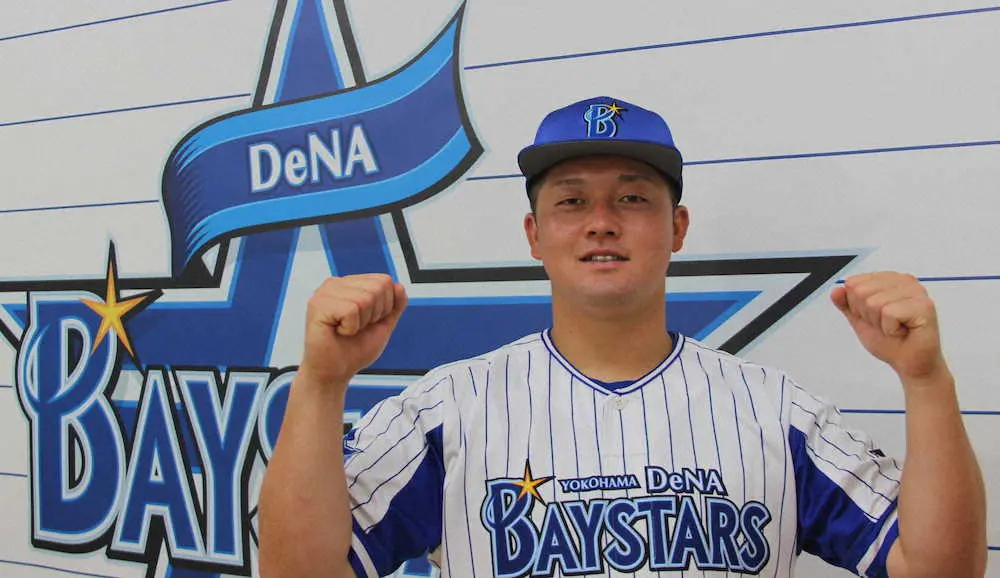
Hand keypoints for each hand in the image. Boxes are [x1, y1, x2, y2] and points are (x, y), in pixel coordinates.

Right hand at [299, 274, 407, 387]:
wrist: (335, 372)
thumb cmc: (353, 350)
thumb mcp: (383, 324)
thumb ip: (394, 305)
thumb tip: (399, 287)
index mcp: (350, 285)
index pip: (384, 281)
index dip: (384, 306)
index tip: (367, 321)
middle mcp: (336, 284)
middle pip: (377, 288)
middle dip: (374, 314)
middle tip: (356, 327)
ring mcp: (325, 293)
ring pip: (365, 298)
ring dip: (361, 322)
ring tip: (346, 330)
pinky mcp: (318, 305)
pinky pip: (351, 310)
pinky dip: (350, 328)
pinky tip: (338, 332)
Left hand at [831, 272, 946, 380]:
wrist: (909, 363)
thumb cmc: (890, 341)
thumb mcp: (860, 320)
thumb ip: (846, 304)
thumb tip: (835, 290)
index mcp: (889, 279)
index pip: (853, 283)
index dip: (857, 306)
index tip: (874, 317)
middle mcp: (904, 280)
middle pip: (861, 291)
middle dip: (867, 315)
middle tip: (885, 325)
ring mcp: (916, 292)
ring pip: (874, 303)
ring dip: (879, 323)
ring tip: (894, 329)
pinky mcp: (923, 306)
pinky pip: (889, 313)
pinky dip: (890, 329)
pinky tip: (902, 332)